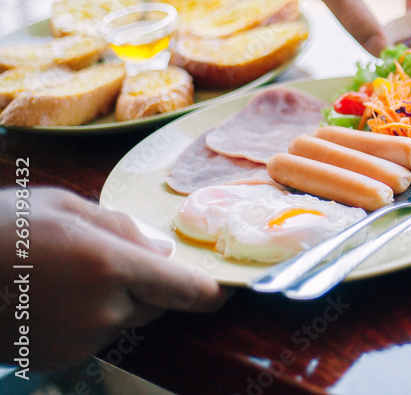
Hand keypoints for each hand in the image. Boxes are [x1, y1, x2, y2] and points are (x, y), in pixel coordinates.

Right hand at [0, 187, 227, 369]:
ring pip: (123, 321)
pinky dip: (84, 320)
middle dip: (147, 284)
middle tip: (107, 259)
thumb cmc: (2, 229)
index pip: (188, 291)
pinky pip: (91, 338)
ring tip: (64, 274)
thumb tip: (160, 251)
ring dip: (112, 302)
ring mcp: (77, 343)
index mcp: (110, 266)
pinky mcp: (55, 361)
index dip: (213, 291)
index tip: (228, 288)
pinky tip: (48, 296)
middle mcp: (101, 312)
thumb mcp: (65, 208)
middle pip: (157, 304)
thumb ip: (122, 229)